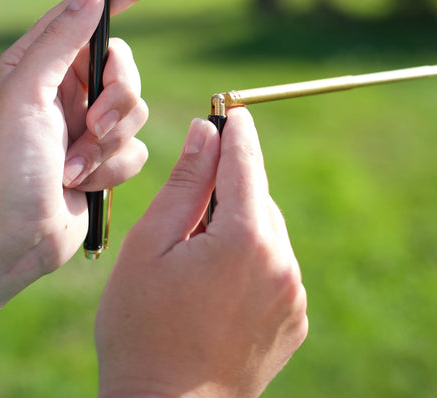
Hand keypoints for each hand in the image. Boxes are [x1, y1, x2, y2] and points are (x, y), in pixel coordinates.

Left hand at [0, 0, 178, 361]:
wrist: (12, 239)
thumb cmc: (6, 167)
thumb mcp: (26, 95)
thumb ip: (61, 40)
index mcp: (41, 61)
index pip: (94, 11)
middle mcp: (67, 85)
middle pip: (125, 67)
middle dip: (116, 100)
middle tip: (92, 125)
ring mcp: (88, 120)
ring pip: (136, 109)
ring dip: (108, 144)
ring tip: (74, 168)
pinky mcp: (105, 155)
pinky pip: (137, 148)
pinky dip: (112, 169)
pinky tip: (80, 186)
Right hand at [95, 107, 307, 397]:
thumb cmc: (142, 327)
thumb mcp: (151, 245)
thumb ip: (185, 183)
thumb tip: (206, 130)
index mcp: (245, 238)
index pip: (245, 161)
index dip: (235, 131)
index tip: (229, 109)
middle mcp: (281, 262)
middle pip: (256, 196)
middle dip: (225, 190)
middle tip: (183, 215)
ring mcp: (292, 293)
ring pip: (266, 230)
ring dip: (236, 226)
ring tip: (192, 262)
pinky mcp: (294, 317)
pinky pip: (274, 265)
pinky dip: (249, 259)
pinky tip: (213, 288)